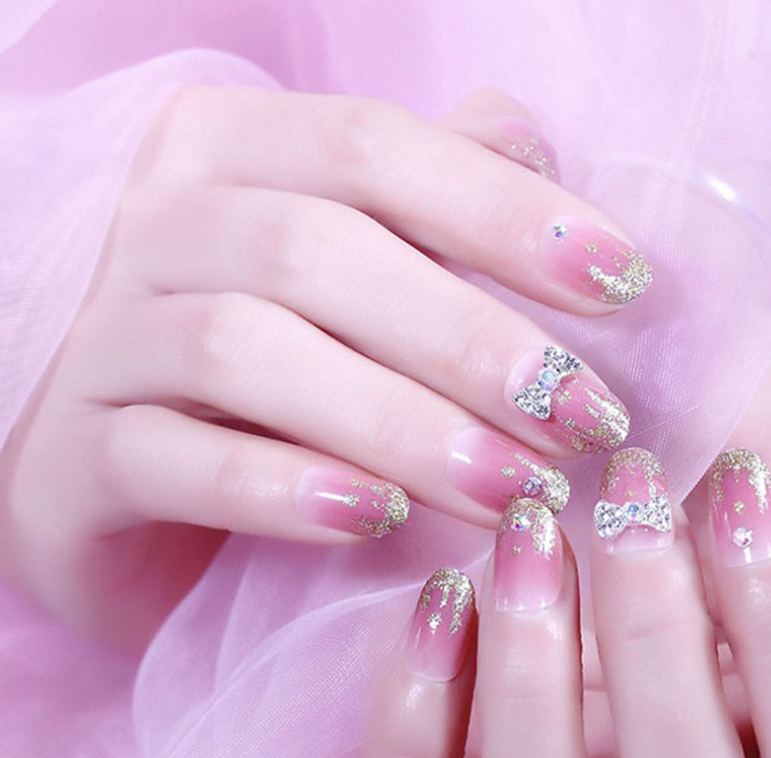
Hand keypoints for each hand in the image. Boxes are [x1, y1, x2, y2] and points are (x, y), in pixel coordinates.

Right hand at [0, 86, 650, 649]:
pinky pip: (170, 459)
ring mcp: (104, 342)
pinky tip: (376, 521)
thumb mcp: (365, 281)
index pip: (373, 148)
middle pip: (316, 251)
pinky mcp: (73, 459)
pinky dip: (279, 488)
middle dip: (468, 339)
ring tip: (512, 490)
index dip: (501, 211)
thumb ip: (437, 209)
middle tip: (583, 418)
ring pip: (245, 351)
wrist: (141, 488)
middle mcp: (159, 225)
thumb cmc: (284, 378)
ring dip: (399, 425)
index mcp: (234, 154)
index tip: (621, 283)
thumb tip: (543, 163)